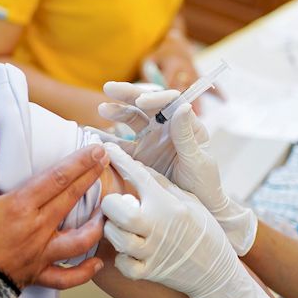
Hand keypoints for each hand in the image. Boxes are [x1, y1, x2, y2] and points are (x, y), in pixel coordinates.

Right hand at [0, 123, 106, 289]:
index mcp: (20, 206)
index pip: (57, 178)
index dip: (79, 163)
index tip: (96, 150)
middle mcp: (36, 229)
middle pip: (70, 199)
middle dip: (90, 178)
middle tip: (104, 162)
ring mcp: (39, 254)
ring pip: (79, 240)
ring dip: (96, 226)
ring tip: (104, 213)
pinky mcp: (36, 274)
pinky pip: (66, 277)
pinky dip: (83, 273)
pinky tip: (96, 265)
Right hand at [95, 86, 256, 254]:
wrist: (198, 209)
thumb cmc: (205, 184)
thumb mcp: (198, 160)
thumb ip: (187, 135)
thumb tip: (183, 106)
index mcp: (185, 123)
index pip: (169, 102)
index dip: (155, 97)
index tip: (141, 101)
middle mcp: (166, 127)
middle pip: (145, 104)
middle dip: (128, 95)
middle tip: (109, 88)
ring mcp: (151, 140)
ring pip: (131, 120)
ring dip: (116, 112)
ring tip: (101, 110)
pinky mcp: (138, 156)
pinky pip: (121, 145)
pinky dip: (107, 140)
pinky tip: (92, 136)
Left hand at [100, 143, 269, 297]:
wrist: (218, 271)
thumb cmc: (203, 230)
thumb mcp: (189, 201)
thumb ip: (161, 185)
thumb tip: (137, 167)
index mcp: (169, 205)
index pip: (139, 176)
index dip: (120, 160)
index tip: (106, 148)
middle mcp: (159, 227)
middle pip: (118, 211)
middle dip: (109, 204)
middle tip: (113, 203)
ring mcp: (154, 252)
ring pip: (117, 238)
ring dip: (112, 230)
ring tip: (117, 225)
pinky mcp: (151, 272)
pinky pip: (124, 266)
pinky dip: (121, 258)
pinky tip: (125, 250)